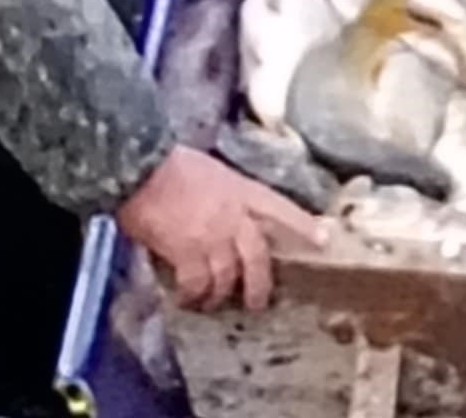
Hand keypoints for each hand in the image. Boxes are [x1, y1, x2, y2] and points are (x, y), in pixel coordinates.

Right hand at [117, 145, 323, 311]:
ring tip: (211, 301)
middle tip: (258, 303)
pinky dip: (192, 296)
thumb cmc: (171, 163)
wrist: (141, 168)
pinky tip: (186, 298)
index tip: (324, 239)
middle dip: (260, 286)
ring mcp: (212, 236)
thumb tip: (225, 215)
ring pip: (227, 278)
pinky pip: (197, 285)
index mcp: (240, 190)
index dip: (302, 225)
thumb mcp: (212, 170)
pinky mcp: (187, 253)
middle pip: (258, 258)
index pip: (279, 209)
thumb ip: (226, 195)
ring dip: (219, 295)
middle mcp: (233, 216)